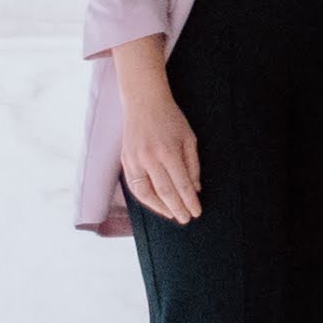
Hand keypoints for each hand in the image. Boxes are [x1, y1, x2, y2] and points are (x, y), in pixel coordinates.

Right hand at [112, 43, 200, 224]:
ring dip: (160, 208)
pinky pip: (134, 186)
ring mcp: (134, 160)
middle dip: (177, 208)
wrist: (144, 103)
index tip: (196, 212)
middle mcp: (150, 158)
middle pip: (165, 192)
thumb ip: (193, 165)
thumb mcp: (189, 138)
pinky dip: (145, 198)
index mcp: (169, 152)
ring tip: (172, 215)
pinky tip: (156, 204)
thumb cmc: (171, 119)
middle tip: (186, 219)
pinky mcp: (125, 161)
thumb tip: (196, 189)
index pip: (181, 184)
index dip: (189, 201)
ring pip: (146, 193)